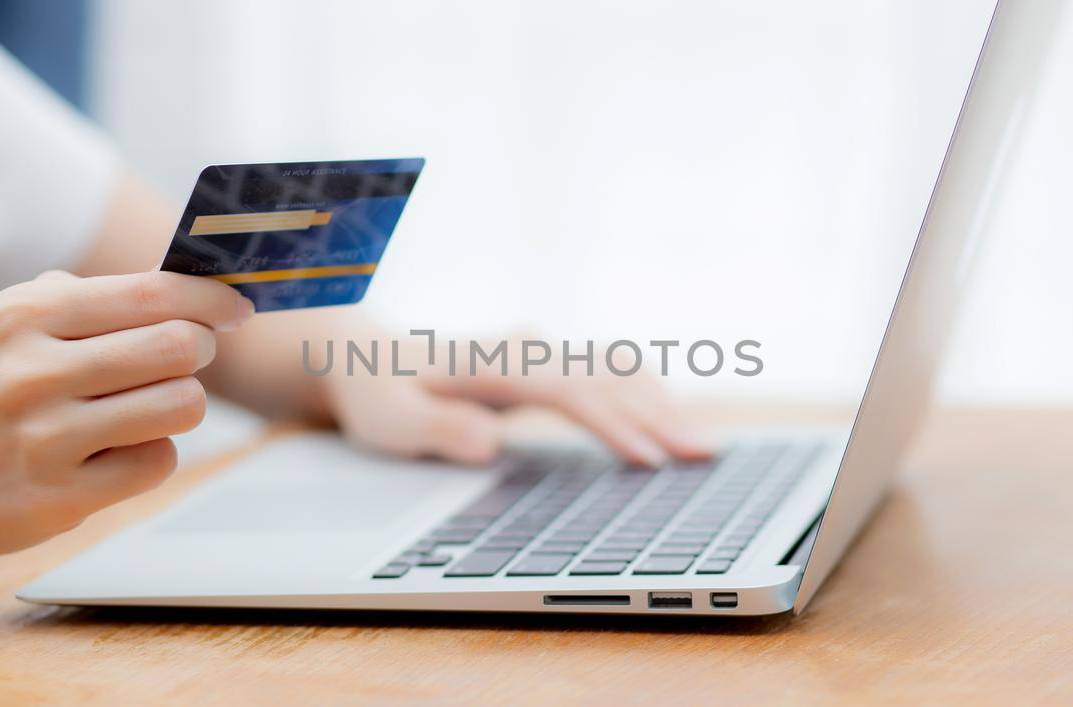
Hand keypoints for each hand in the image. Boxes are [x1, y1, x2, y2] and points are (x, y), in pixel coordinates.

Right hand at [0, 270, 253, 566]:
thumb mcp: (19, 327)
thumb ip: (97, 300)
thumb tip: (196, 286)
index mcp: (27, 315)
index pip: (152, 293)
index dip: (211, 299)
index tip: (236, 308)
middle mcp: (32, 371)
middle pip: (179, 346)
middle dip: (201, 351)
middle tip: (186, 360)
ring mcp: (45, 438)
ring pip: (181, 405)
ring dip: (181, 404)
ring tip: (147, 407)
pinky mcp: (60, 497)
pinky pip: (158, 461)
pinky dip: (153, 454)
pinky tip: (115, 453)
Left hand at [322, 343, 712, 466]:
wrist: (370, 359)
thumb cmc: (380, 395)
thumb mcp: (389, 420)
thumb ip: (436, 428)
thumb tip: (487, 440)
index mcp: (493, 362)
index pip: (567, 390)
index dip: (611, 423)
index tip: (647, 458)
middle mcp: (526, 349)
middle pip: (606, 378)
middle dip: (657, 416)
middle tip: (702, 455)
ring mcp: (542, 353)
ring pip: (616, 372)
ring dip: (661, 404)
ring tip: (702, 446)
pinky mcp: (550, 365)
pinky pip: (610, 375)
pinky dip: (647, 396)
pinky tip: (673, 419)